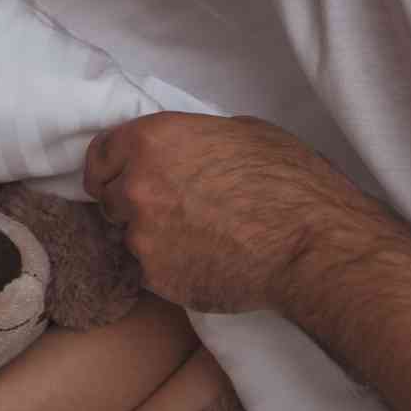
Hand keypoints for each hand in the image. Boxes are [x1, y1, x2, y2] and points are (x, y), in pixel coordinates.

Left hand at [83, 112, 365, 313]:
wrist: (312, 246)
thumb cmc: (289, 180)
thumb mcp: (239, 132)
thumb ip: (191, 140)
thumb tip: (181, 152)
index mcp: (151, 140)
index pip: (98, 155)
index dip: (111, 166)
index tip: (120, 177)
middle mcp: (135, 187)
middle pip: (109, 197)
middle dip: (133, 202)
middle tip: (173, 208)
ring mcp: (141, 237)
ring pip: (130, 236)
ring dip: (153, 236)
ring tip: (199, 237)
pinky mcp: (155, 278)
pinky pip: (150, 270)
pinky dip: (170, 267)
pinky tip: (207, 260)